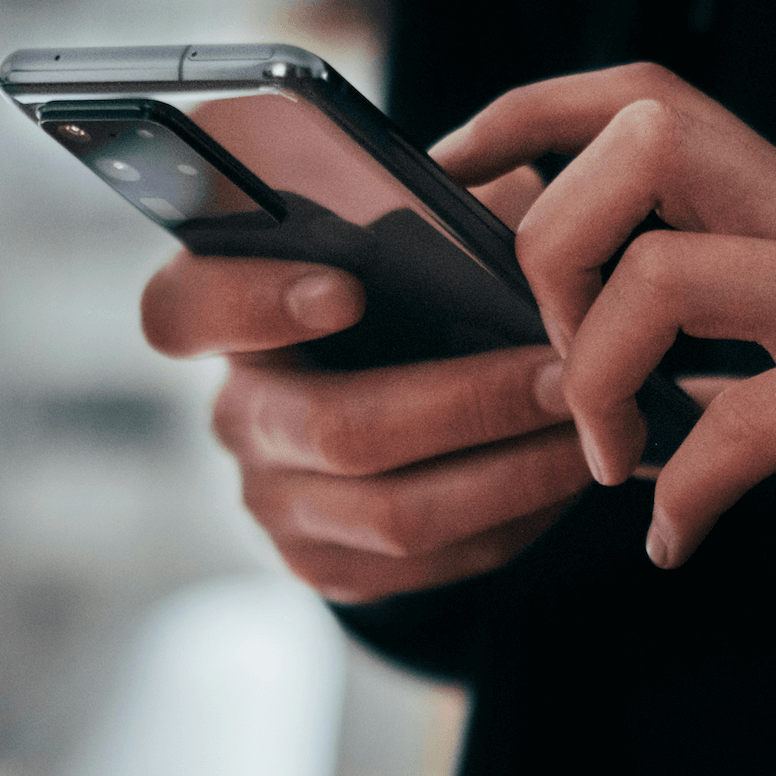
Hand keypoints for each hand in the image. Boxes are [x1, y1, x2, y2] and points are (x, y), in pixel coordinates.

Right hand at [140, 167, 591, 602]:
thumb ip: (435, 209)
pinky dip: (512, 518)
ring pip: (394, 512)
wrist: (403, 403)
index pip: (184, 309)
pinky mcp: (327, 567)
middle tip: (566, 374)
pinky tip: (566, 474)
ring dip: (511, 471)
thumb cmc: (411, 288)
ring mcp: (276, 502)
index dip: (253, 302)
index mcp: (226, 313)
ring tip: (591, 429)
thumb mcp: (414, 229)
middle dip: (468, 403)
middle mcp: (238, 413)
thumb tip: (506, 209)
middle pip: (334, 429)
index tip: (347, 288)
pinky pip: (429, 562)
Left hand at [432, 64, 775, 568]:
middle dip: (553, 248)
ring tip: (611, 462)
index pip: (641, 96)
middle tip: (557, 363)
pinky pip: (753, 422)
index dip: (527, 113)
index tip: (451, 174)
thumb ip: (723, 347)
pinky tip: (677, 540)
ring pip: (670, 273)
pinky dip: (690, 491)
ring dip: (602, 378)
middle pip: (641, 144)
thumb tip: (609, 384)